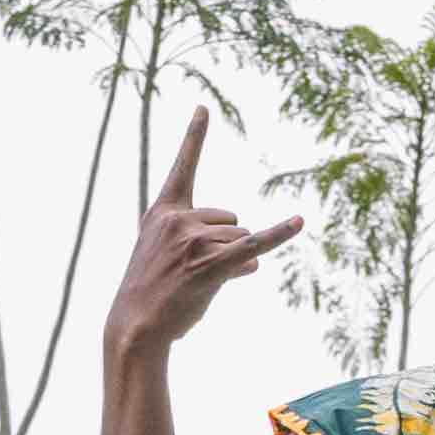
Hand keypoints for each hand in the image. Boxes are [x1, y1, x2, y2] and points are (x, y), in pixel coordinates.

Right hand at [106, 110, 308, 364]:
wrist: (135, 326)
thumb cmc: (153, 294)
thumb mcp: (170, 259)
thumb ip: (209, 248)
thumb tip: (255, 263)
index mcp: (163, 211)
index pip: (183, 167)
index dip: (195, 136)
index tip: (204, 108)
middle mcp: (178, 219)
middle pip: (231, 220)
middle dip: (226, 246)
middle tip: (196, 272)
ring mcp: (193, 241)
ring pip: (242, 240)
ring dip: (235, 263)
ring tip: (202, 284)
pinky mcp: (210, 264)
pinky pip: (253, 245)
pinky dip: (278, 235)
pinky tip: (299, 222)